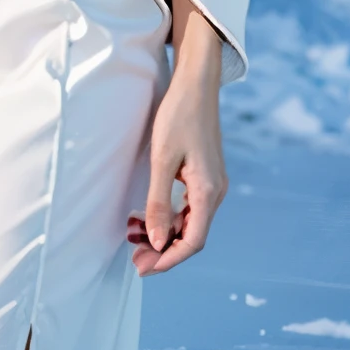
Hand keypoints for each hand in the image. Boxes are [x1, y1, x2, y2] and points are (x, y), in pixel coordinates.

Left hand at [127, 0, 227, 275]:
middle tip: (134, 257)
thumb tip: (158, 241)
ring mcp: (212, 183)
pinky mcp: (205, 174)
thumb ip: (159, 202)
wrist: (196, 83)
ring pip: (190, 222)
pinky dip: (170, 216)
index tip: (144, 267)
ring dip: (165, 233)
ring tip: (135, 237)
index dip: (169, 259)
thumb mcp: (162, 159)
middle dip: (164, 250)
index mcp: (208, 191)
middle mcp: (215, 191)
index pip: (193, 241)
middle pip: (192, 235)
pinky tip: (148, 216)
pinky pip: (190, 206)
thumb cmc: (178, 115)